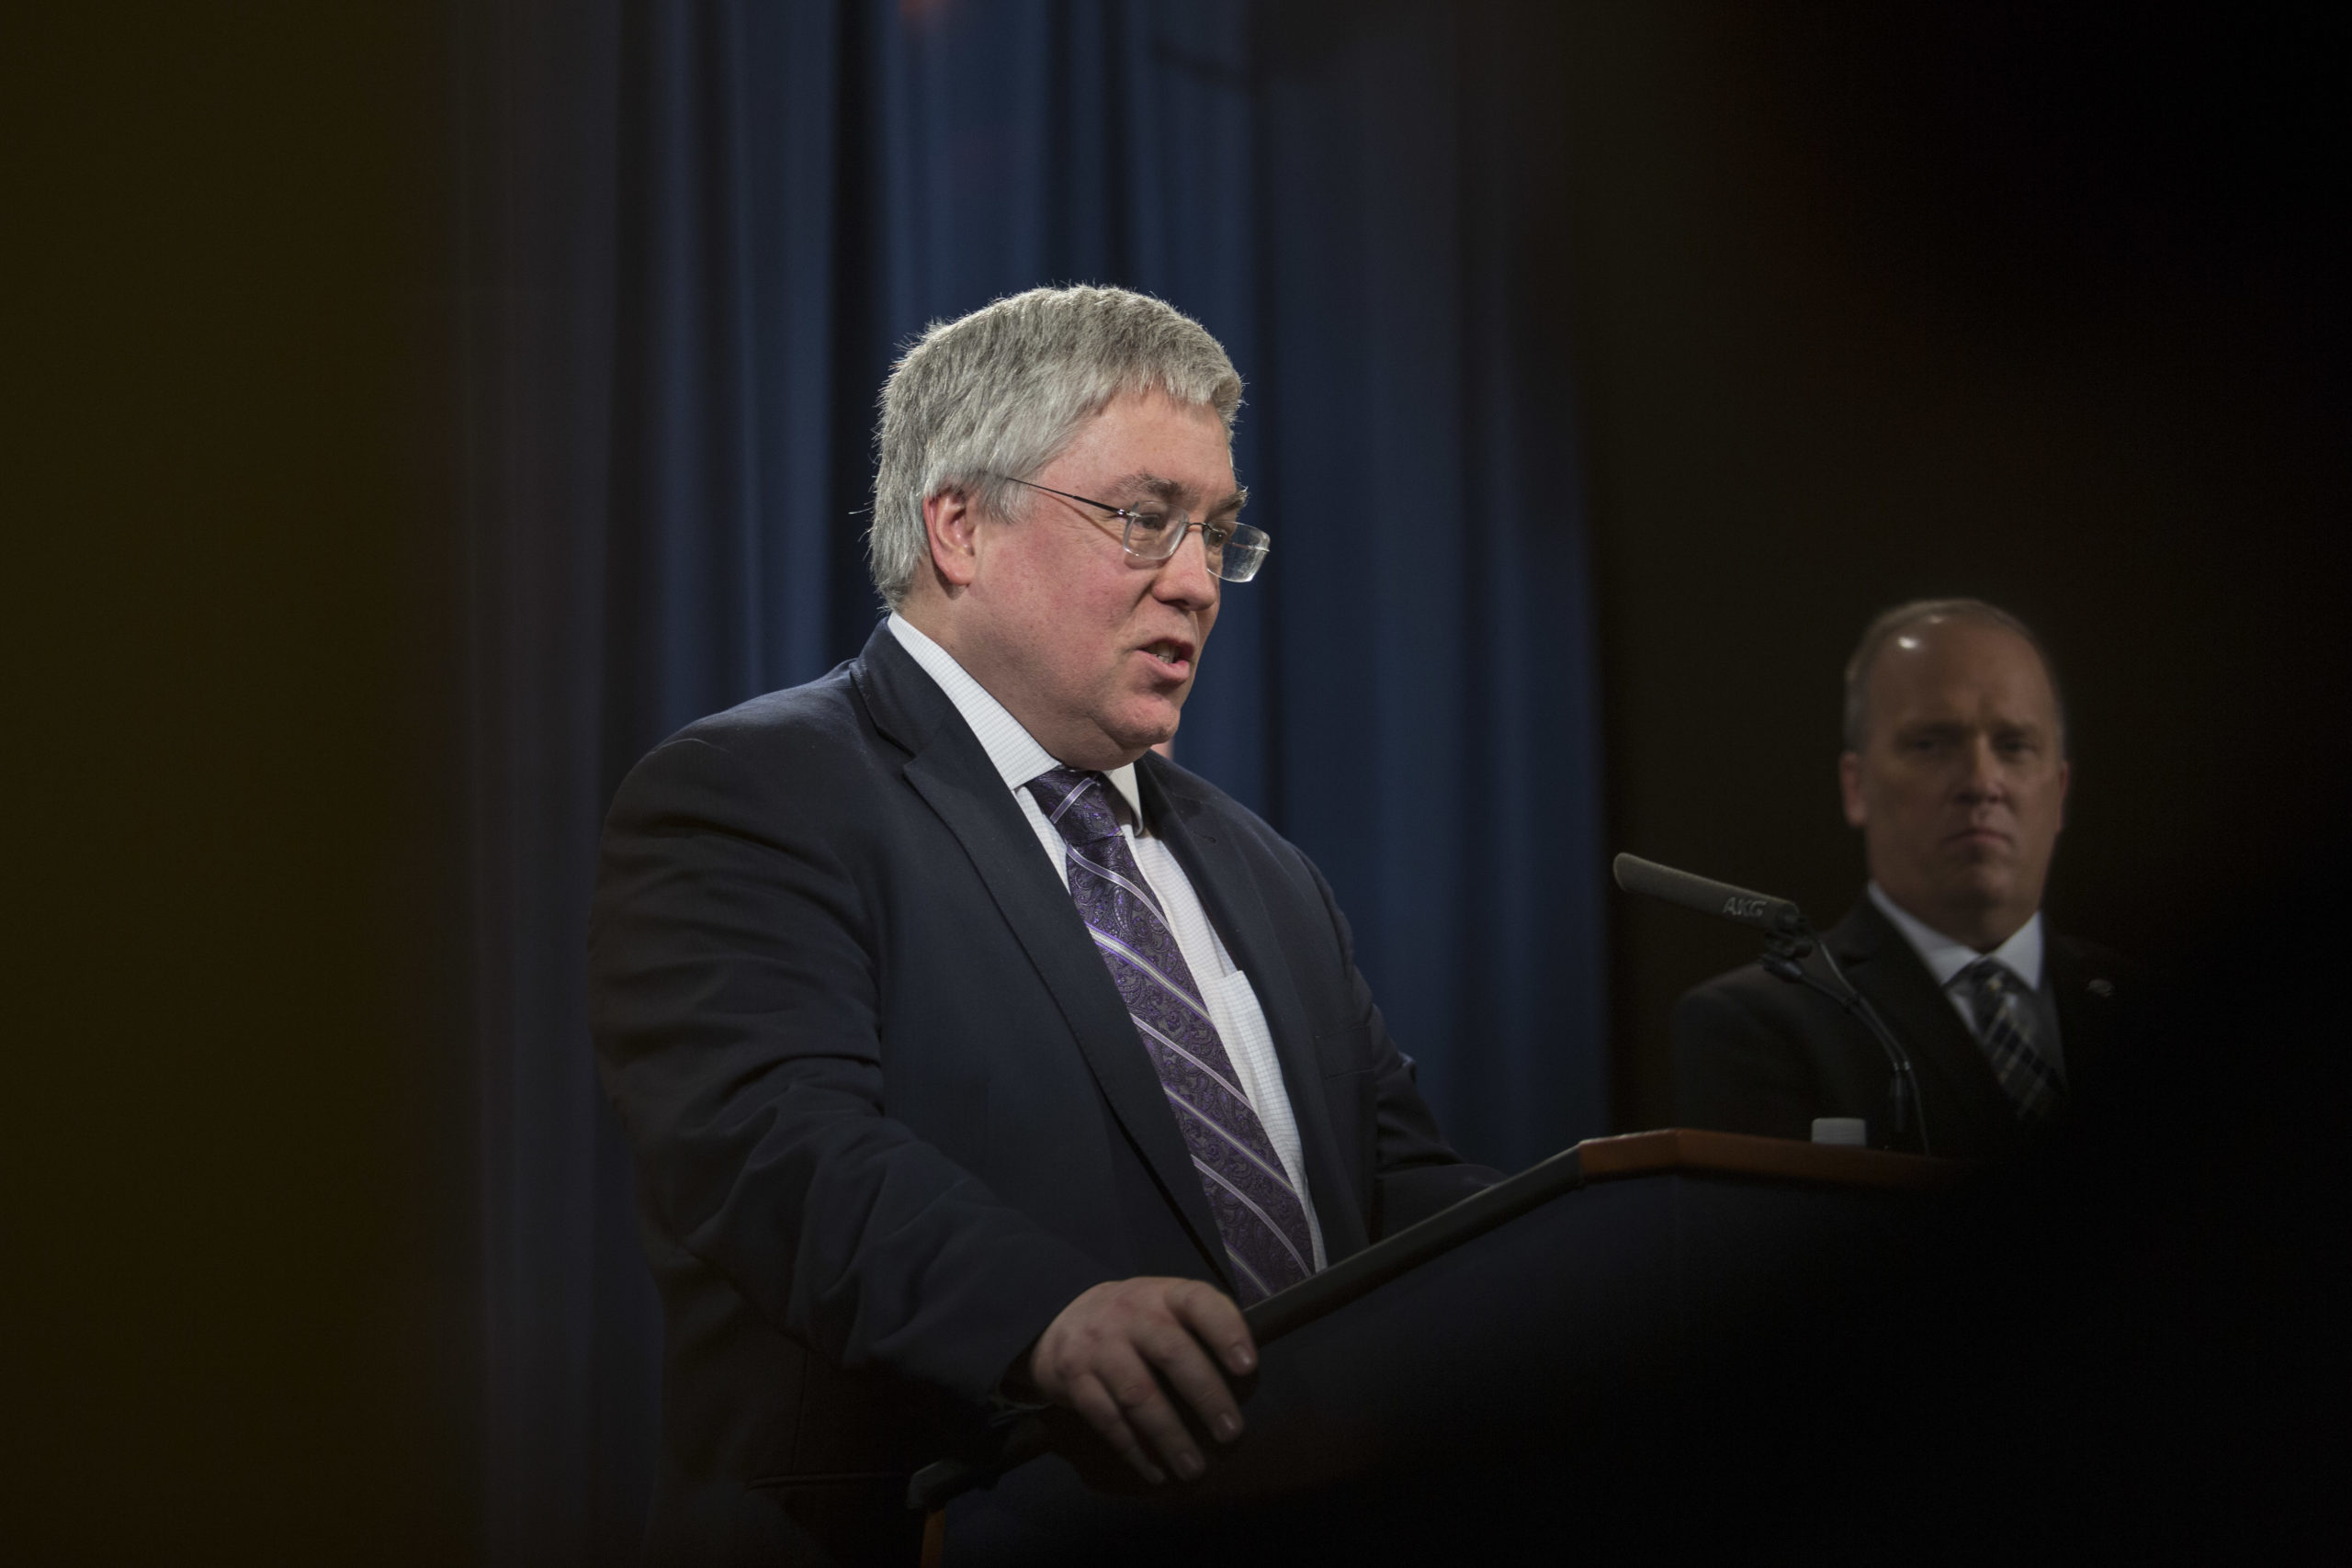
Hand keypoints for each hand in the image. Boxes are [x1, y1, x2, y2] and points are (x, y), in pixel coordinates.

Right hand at [1025, 1276, 1256, 1484]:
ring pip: (1138, 1395)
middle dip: (1206, 1396)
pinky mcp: (1074, 1379)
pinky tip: (1155, 1472)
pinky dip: (1133, 1450)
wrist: (1062, 1323)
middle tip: (1230, 1433)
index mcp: (1163, 1294)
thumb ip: (1199, 1328)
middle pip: (1172, 1353)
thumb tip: (1247, 1377)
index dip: (1225, 1331)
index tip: (1248, 1367)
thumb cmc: (1135, 1321)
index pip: (1198, 1301)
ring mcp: (1098, 1346)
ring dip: (1170, 1436)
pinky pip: (1107, 1419)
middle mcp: (1129, 1314)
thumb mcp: (1164, 1306)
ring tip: (1194, 1468)